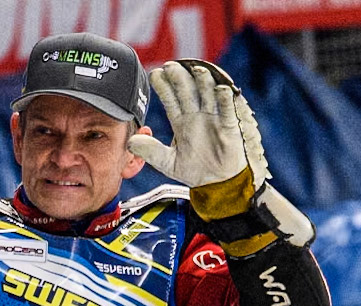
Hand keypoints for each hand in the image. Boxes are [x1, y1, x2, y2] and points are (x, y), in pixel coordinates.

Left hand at [127, 60, 268, 190]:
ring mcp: (214, 118)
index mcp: (181, 121)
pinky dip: (225, 100)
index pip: (170, 99)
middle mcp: (197, 115)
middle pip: (187, 92)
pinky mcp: (229, 126)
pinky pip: (228, 110)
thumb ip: (151, 151)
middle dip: (179, 79)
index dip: (163, 87)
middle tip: (170, 66)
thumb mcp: (167, 162)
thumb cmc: (194, 170)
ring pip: (208, 95)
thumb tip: (131, 142)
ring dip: (203, 82)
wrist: (217, 184)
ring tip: (196, 70)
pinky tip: (220, 89)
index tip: (154, 75)